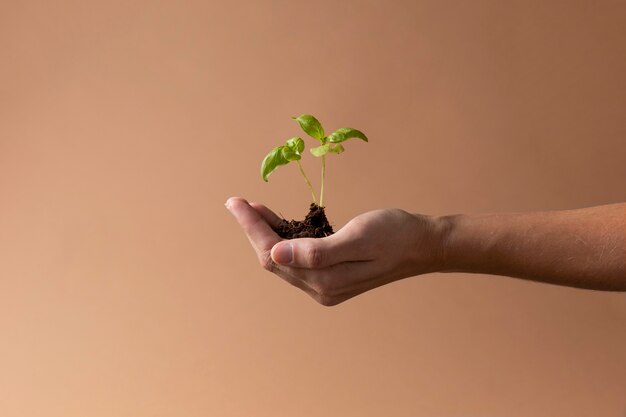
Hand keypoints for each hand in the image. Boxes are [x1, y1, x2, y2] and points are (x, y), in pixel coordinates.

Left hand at [226, 197, 445, 305]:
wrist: (422, 245)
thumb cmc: (394, 234)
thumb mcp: (357, 238)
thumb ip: (315, 251)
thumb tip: (273, 254)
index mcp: (324, 280)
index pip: (273, 255)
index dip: (252, 228)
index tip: (235, 202)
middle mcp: (320, 288)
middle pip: (273, 260)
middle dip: (254, 230)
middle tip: (239, 202)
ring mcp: (325, 286)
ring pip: (283, 260)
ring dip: (266, 235)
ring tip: (255, 209)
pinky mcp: (331, 278)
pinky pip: (297, 259)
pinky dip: (284, 240)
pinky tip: (281, 224)